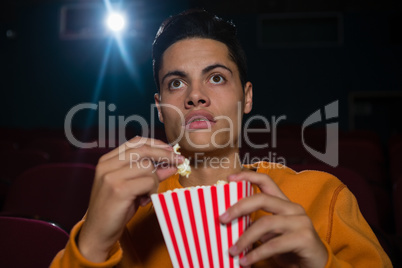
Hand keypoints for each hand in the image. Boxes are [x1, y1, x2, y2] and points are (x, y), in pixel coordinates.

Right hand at [78, 137, 183, 261]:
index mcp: (107, 160)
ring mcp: (111, 176)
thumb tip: (171, 165)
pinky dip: (152, 190)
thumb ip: (149, 174)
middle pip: (143, 150)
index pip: (135, 142)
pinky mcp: (118, 189)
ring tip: (148, 194)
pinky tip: (144, 200)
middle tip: (179, 161)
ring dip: (155, 180)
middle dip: (165, 155)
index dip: (155, 144)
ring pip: (148, 166)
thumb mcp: (133, 187)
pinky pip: (148, 181)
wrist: (97, 232)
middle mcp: (107, 165)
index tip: (170, 150)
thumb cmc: (115, 209)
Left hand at [220, 172, 327, 267]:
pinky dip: (256, 253)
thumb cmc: (290, 250)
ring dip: (245, 238)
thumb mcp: (270, 234)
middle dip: (239, 207)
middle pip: (262, 198)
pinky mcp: (304, 238)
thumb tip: (230, 222)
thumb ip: (256, 225)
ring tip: (233, 251)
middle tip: (222, 219)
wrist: (317, 267)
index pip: (266, 181)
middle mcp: (293, 208)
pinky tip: (246, 261)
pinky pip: (274, 244)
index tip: (229, 179)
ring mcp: (301, 222)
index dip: (248, 176)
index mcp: (284, 203)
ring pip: (266, 223)